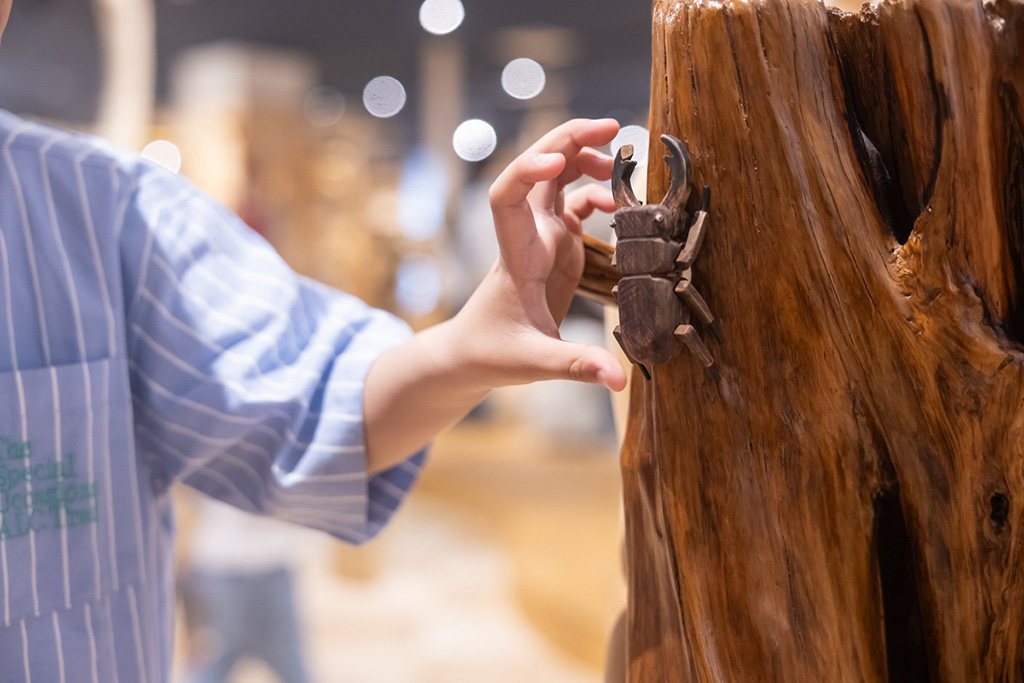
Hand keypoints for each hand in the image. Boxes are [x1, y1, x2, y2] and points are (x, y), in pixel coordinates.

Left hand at [452, 118, 627, 391]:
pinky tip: (616, 202)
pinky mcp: (554, 247)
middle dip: (567, 140)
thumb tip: (619, 380)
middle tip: (611, 125)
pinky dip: (592, 193)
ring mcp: (540, 237)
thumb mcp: (535, 364)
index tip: (555, 162)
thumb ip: (577, 367)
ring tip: (619, 156)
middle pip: (536, 169)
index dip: (526, 170)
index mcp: (517, 254)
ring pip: (554, 179)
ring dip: (580, 157)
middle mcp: (526, 235)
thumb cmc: (493, 354)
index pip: (507, 196)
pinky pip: (571, 205)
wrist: (473, 353)